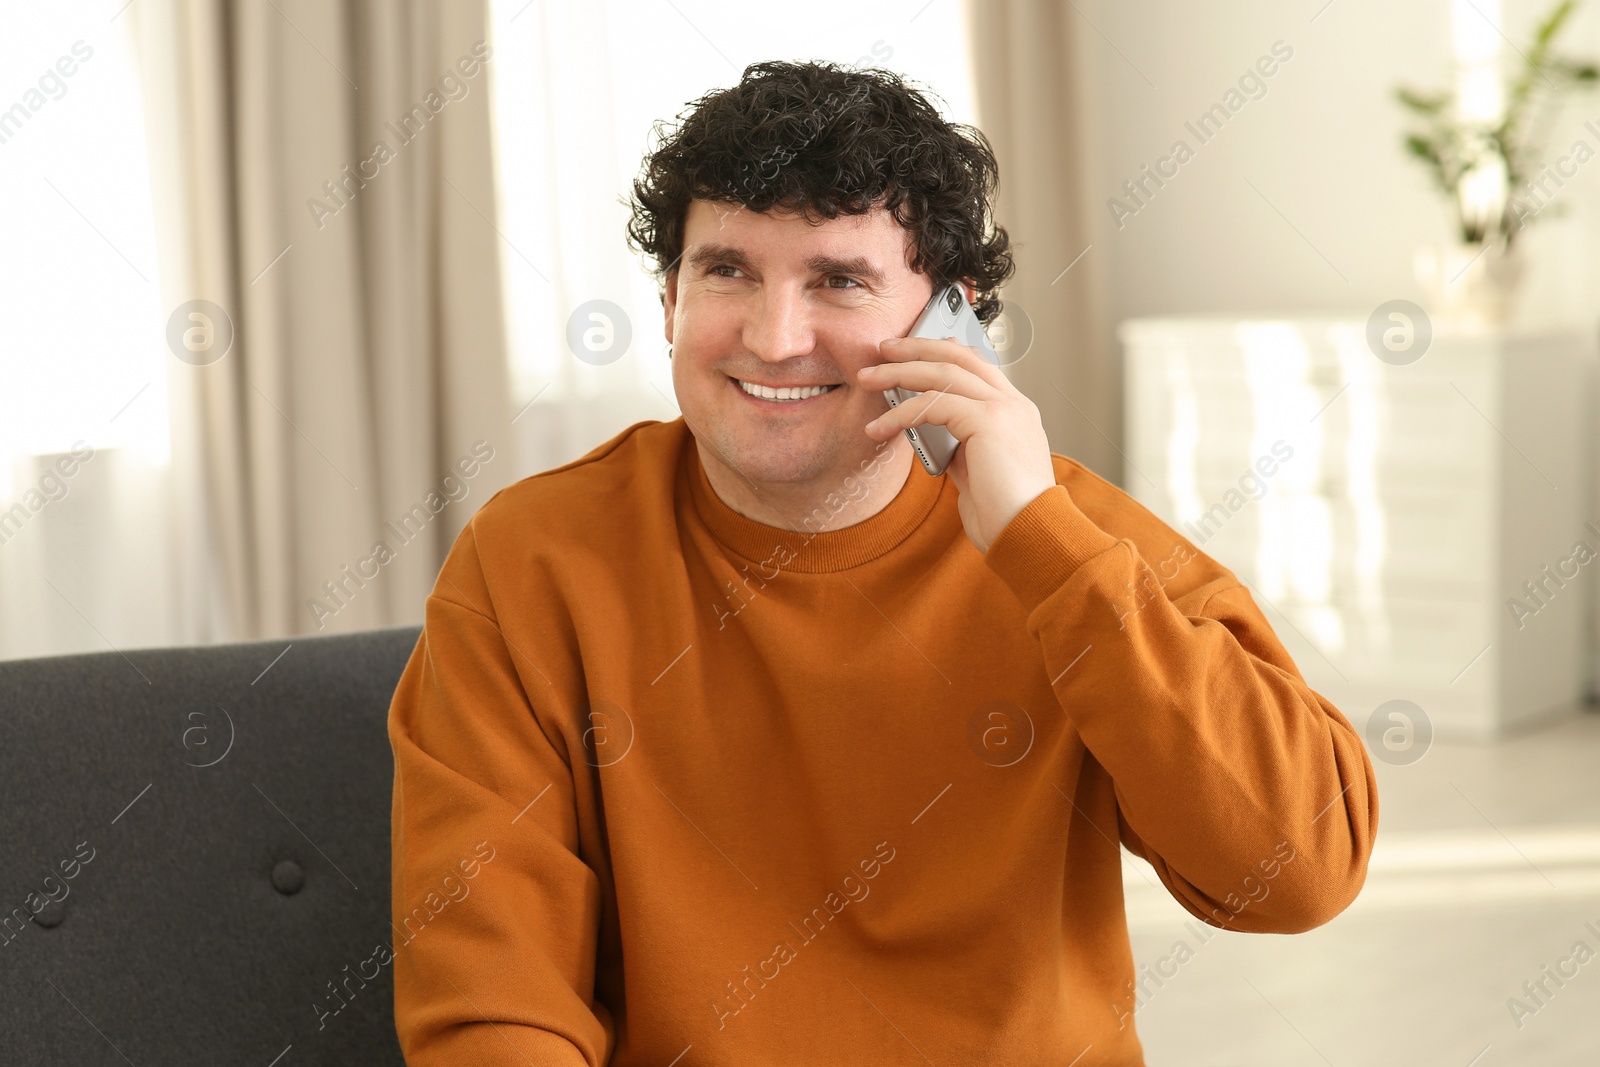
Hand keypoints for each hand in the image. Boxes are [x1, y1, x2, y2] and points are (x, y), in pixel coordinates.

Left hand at [859, 335, 1056, 554]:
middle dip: (917, 349)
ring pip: (943, 373)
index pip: (977, 366)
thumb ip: (960, 444)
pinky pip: (934, 404)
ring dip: (899, 372)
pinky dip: (901, 413)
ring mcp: (1004, 409)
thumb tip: (931, 432)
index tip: (912, 351)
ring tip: (868, 378)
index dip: (942, 352)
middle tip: (883, 350)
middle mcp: (1013, 404)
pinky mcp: (989, 421)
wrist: (1028, 534)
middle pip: (959, 357)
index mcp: (1015, 413)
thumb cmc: (1004, 514)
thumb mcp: (977, 470)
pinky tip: (879, 427)